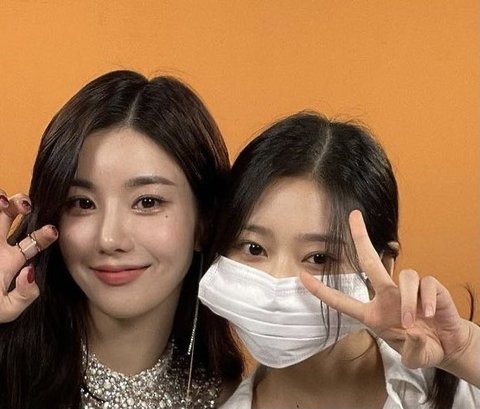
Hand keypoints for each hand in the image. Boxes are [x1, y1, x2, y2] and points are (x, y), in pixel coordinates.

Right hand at [0, 189, 57, 322]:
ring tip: (1, 201)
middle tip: (25, 206)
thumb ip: (25, 296)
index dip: (45, 234)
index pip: (34, 242)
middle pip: (12, 215)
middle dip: (20, 203)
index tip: (52, 231)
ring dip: (0, 199)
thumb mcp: (6, 309)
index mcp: (11, 260)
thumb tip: (30, 273)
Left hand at [300, 209, 470, 370]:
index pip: (341, 301)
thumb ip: (412, 350)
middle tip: (353, 216)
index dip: (321, 290)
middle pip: (370, 261)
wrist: (448, 346)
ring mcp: (408, 290)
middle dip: (361, 237)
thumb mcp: (414, 357)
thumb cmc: (422, 347)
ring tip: (413, 322)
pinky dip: (427, 299)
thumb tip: (413, 334)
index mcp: (373, 313)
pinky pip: (426, 284)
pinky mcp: (430, 288)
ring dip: (407, 302)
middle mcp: (387, 296)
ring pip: (404, 276)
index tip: (302, 277)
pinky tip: (430, 313)